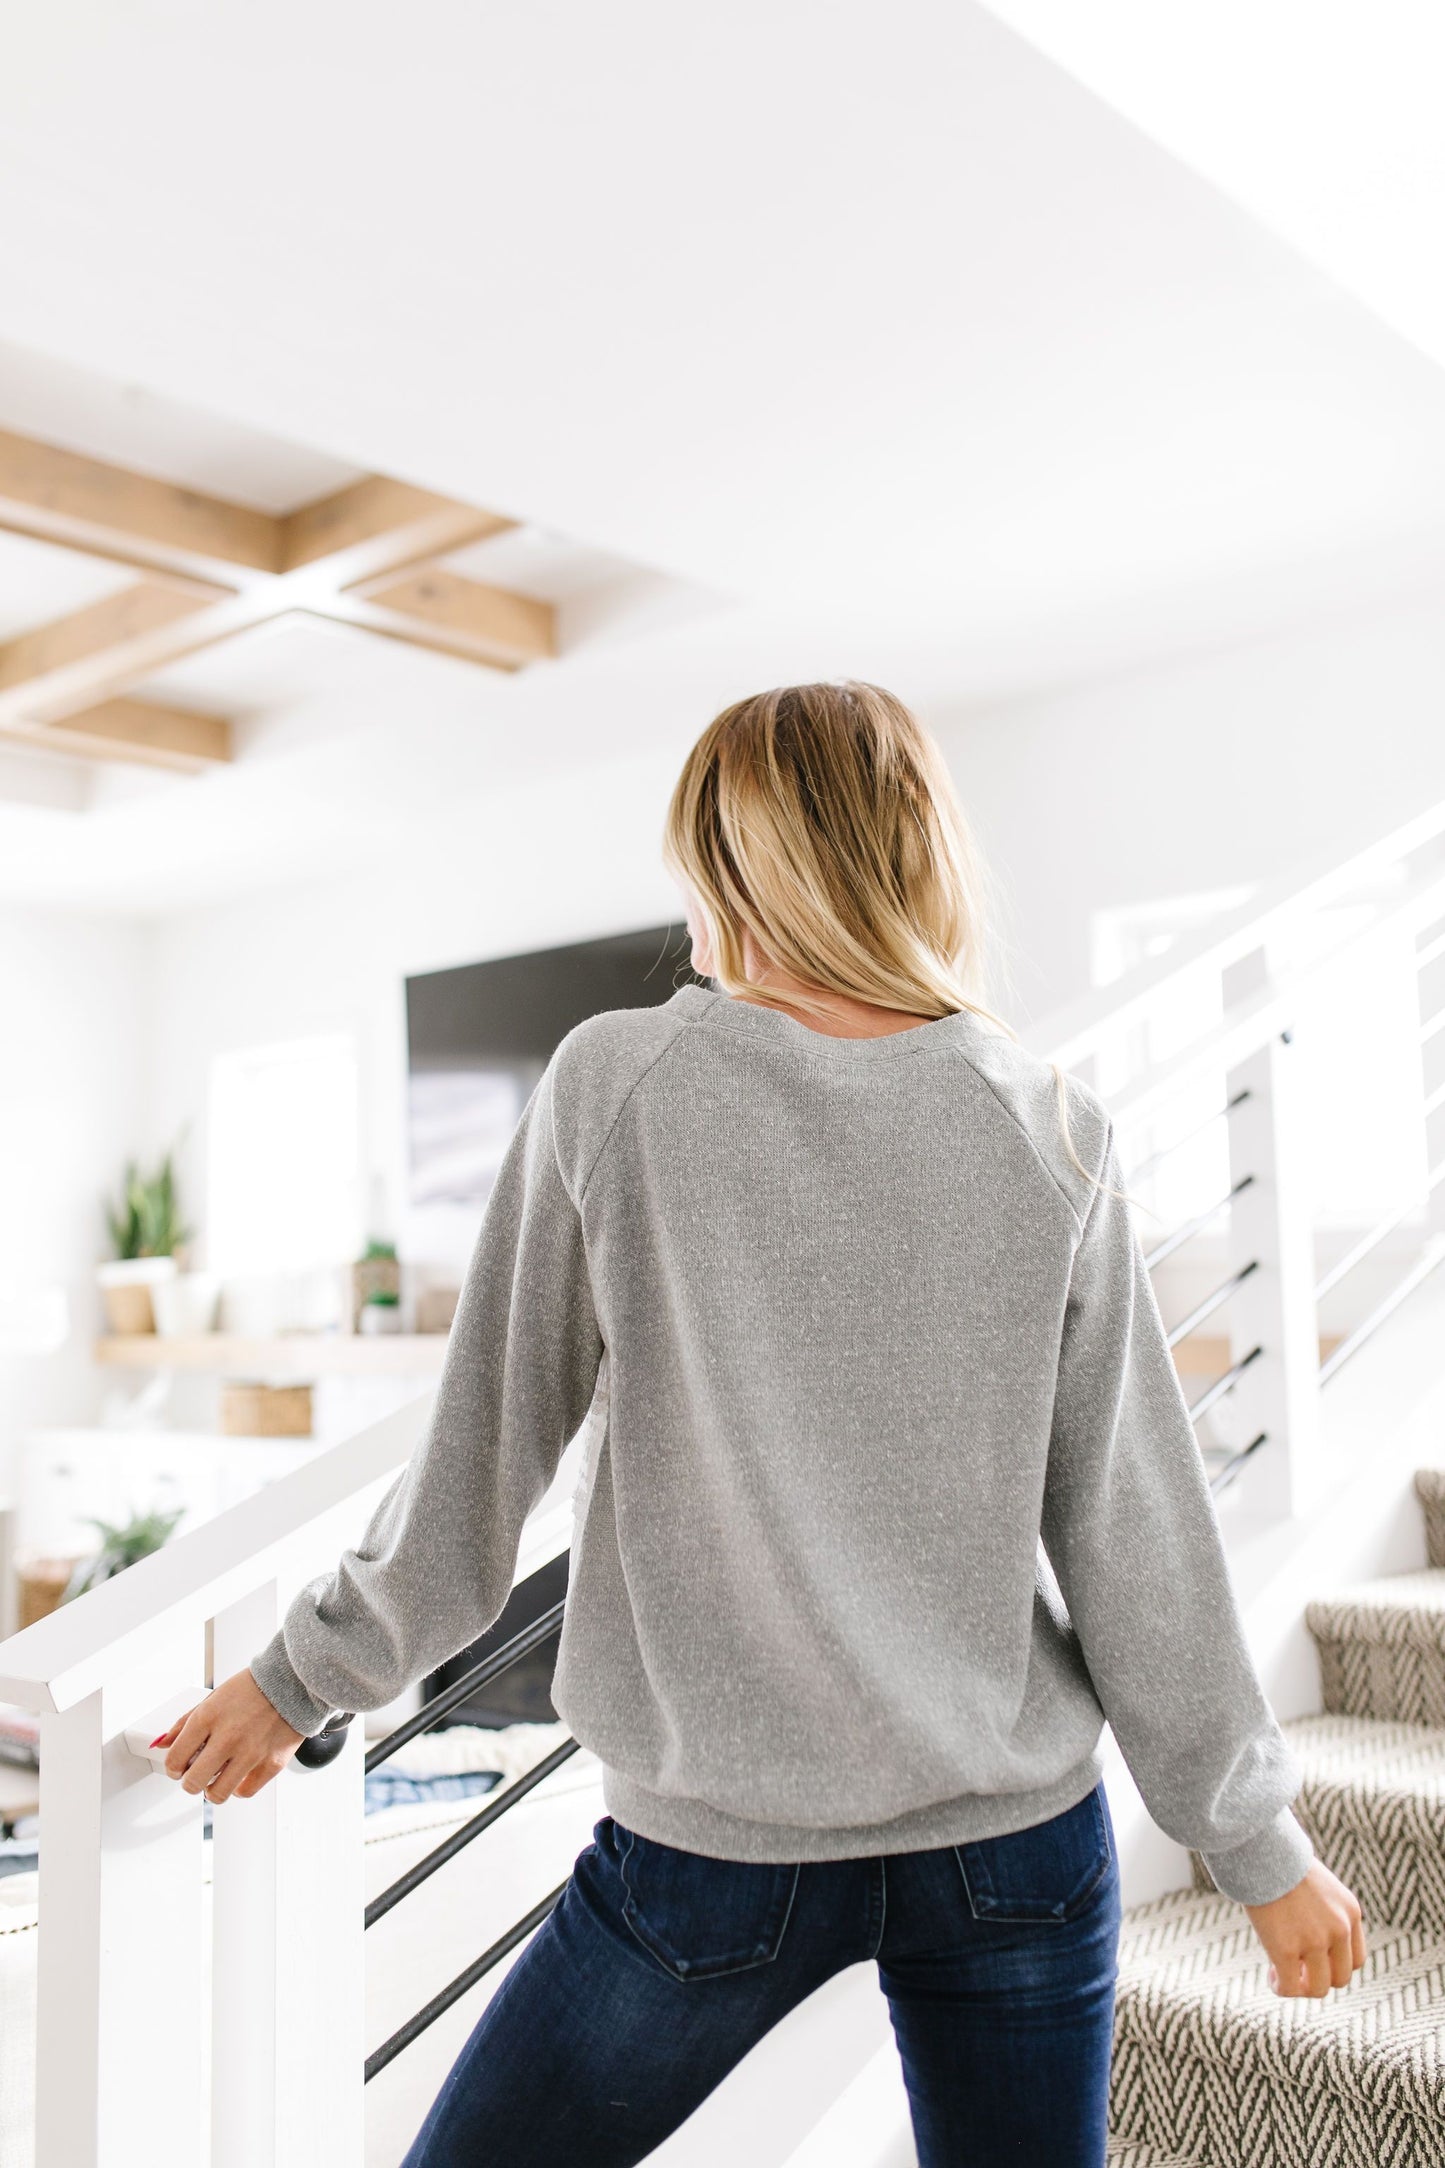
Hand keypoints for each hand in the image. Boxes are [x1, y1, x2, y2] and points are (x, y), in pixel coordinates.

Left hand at [158, 1667, 304, 1802]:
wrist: (293, 1682)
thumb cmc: (252, 1688)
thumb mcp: (212, 1698)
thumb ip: (185, 1723)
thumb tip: (162, 1743)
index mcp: (208, 1717)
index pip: (175, 1759)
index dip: (173, 1768)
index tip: (179, 1767)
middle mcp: (228, 1737)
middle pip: (192, 1782)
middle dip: (189, 1781)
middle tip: (196, 1775)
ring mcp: (251, 1752)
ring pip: (217, 1793)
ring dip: (211, 1789)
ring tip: (216, 1778)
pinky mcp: (272, 1763)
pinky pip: (244, 1792)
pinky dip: (238, 1788)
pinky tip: (238, 1775)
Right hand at [1243, 1858, 1365, 1997]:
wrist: (1259, 1847)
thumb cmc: (1281, 1861)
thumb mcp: (1319, 1885)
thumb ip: (1325, 1913)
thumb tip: (1308, 1938)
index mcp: (1350, 1912)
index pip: (1355, 1960)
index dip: (1332, 1965)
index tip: (1310, 1957)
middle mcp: (1339, 1929)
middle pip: (1340, 1978)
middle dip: (1318, 1977)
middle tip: (1295, 1966)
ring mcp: (1314, 1941)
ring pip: (1319, 1988)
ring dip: (1302, 1986)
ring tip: (1280, 1972)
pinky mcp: (1286, 1949)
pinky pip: (1290, 1987)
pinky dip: (1282, 1988)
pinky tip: (1271, 1976)